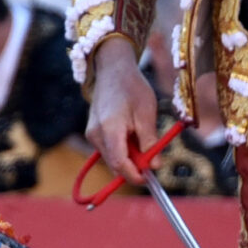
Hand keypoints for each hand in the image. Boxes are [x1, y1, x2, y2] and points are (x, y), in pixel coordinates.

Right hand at [87, 37, 158, 181]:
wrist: (113, 69)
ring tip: (142, 138)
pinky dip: (122, 149)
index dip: (135, 175)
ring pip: (112, 158)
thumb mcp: (147, 113)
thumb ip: (150, 141)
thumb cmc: (132, 87)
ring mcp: (92, 134)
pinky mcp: (93, 132)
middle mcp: (96, 134)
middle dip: (134, 167)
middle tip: (152, 159)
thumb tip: (154, 165)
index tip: (149, 178)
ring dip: (129, 157)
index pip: (120, 164)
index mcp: (109, 129)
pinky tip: (132, 136)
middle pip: (115, 164)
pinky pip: (108, 149)